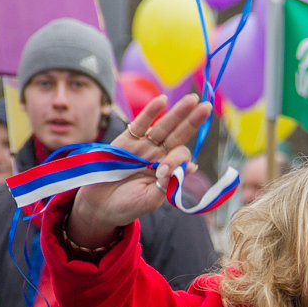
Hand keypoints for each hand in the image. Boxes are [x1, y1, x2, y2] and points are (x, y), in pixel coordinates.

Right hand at [68, 94, 211, 246]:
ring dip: (178, 112)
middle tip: (207, 107)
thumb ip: (168, 184)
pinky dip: (151, 112)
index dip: (177, 159)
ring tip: (193, 99)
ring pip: (163, 126)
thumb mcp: (151, 198)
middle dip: (193, 121)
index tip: (161, 172)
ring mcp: (143, 146)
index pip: (180, 155)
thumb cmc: (128, 205)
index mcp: (168, 169)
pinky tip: (162, 100)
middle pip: (179, 134)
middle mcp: (158, 155)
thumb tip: (192, 167)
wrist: (100, 206)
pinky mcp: (126, 141)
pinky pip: (140, 124)